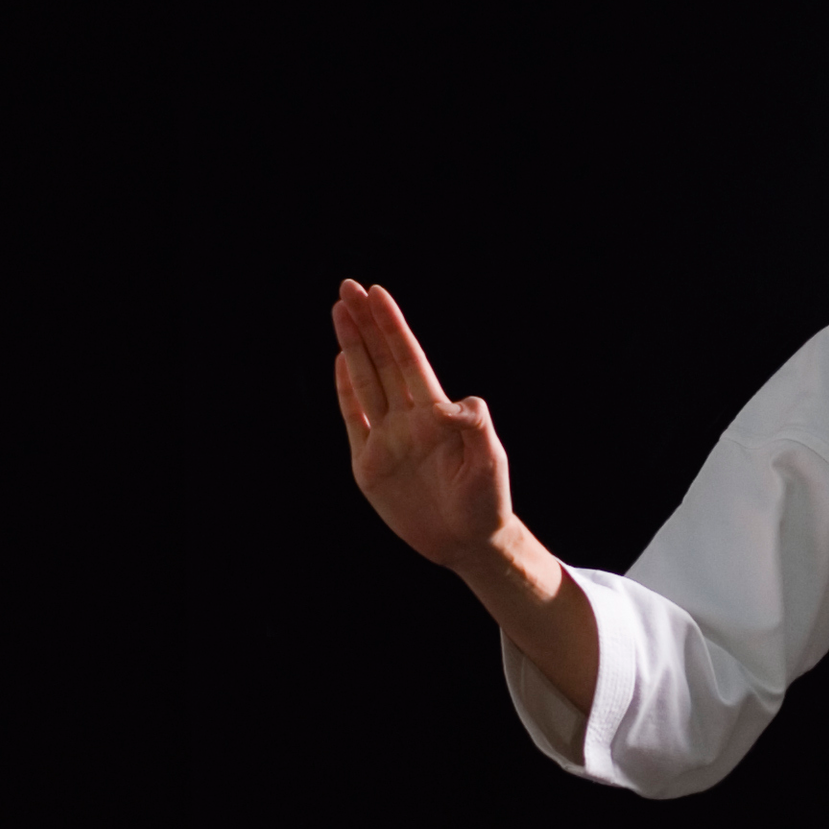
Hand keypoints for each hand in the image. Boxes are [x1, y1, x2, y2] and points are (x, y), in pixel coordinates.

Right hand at [332, 281, 512, 567]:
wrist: (470, 543)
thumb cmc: (487, 501)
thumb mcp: (489, 461)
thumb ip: (475, 427)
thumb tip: (454, 404)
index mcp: (436, 413)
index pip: (409, 359)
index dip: (392, 326)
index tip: (377, 293)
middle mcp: (409, 419)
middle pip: (382, 361)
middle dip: (366, 324)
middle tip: (348, 286)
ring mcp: (387, 439)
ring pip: (365, 382)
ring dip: (352, 347)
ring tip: (340, 311)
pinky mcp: (370, 466)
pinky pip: (353, 421)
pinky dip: (346, 391)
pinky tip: (342, 361)